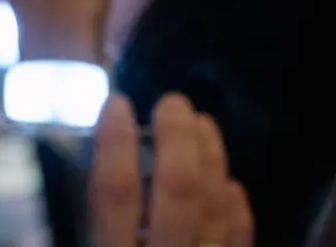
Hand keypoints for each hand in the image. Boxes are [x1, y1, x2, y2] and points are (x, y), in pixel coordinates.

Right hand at [92, 95, 253, 246]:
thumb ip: (97, 221)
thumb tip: (97, 166)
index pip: (116, 190)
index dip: (117, 142)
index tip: (118, 104)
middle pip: (178, 189)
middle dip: (177, 138)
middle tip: (172, 102)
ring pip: (215, 207)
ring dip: (211, 159)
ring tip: (204, 123)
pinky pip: (239, 240)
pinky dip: (235, 209)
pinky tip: (230, 185)